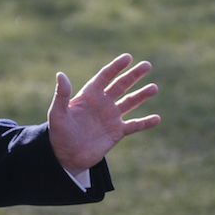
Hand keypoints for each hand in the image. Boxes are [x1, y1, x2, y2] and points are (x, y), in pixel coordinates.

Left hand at [47, 53, 160, 172]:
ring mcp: (111, 117)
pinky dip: (145, 123)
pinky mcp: (117, 132)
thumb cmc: (59, 133)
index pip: (105, 77)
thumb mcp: (57, 114)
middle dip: (134, 75)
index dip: (116, 67)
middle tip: (147, 65)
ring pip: (130, 102)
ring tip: (154, 88)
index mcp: (89, 95)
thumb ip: (62, 95)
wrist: (66, 156)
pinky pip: (134, 125)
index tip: (128, 57)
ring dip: (142, 95)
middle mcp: (102, 103)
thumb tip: (61, 75)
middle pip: (121, 85)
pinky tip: (157, 118)